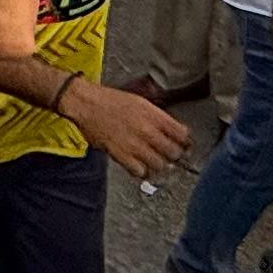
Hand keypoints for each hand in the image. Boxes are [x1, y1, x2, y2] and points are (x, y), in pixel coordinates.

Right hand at [69, 80, 191, 183]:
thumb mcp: (140, 102)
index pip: (182, 134)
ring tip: (155, 163)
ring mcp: (134, 144)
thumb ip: (158, 117)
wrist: (86, 103)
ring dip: (159, 166)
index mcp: (154, 115)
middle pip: (173, 152)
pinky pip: (139, 171)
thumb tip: (175, 130)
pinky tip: (140, 167)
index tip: (185, 147)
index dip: (186, 143)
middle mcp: (147, 130)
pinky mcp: (120, 154)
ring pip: (159, 165)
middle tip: (171, 157)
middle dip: (175, 157)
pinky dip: (142, 172)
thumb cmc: (110, 100)